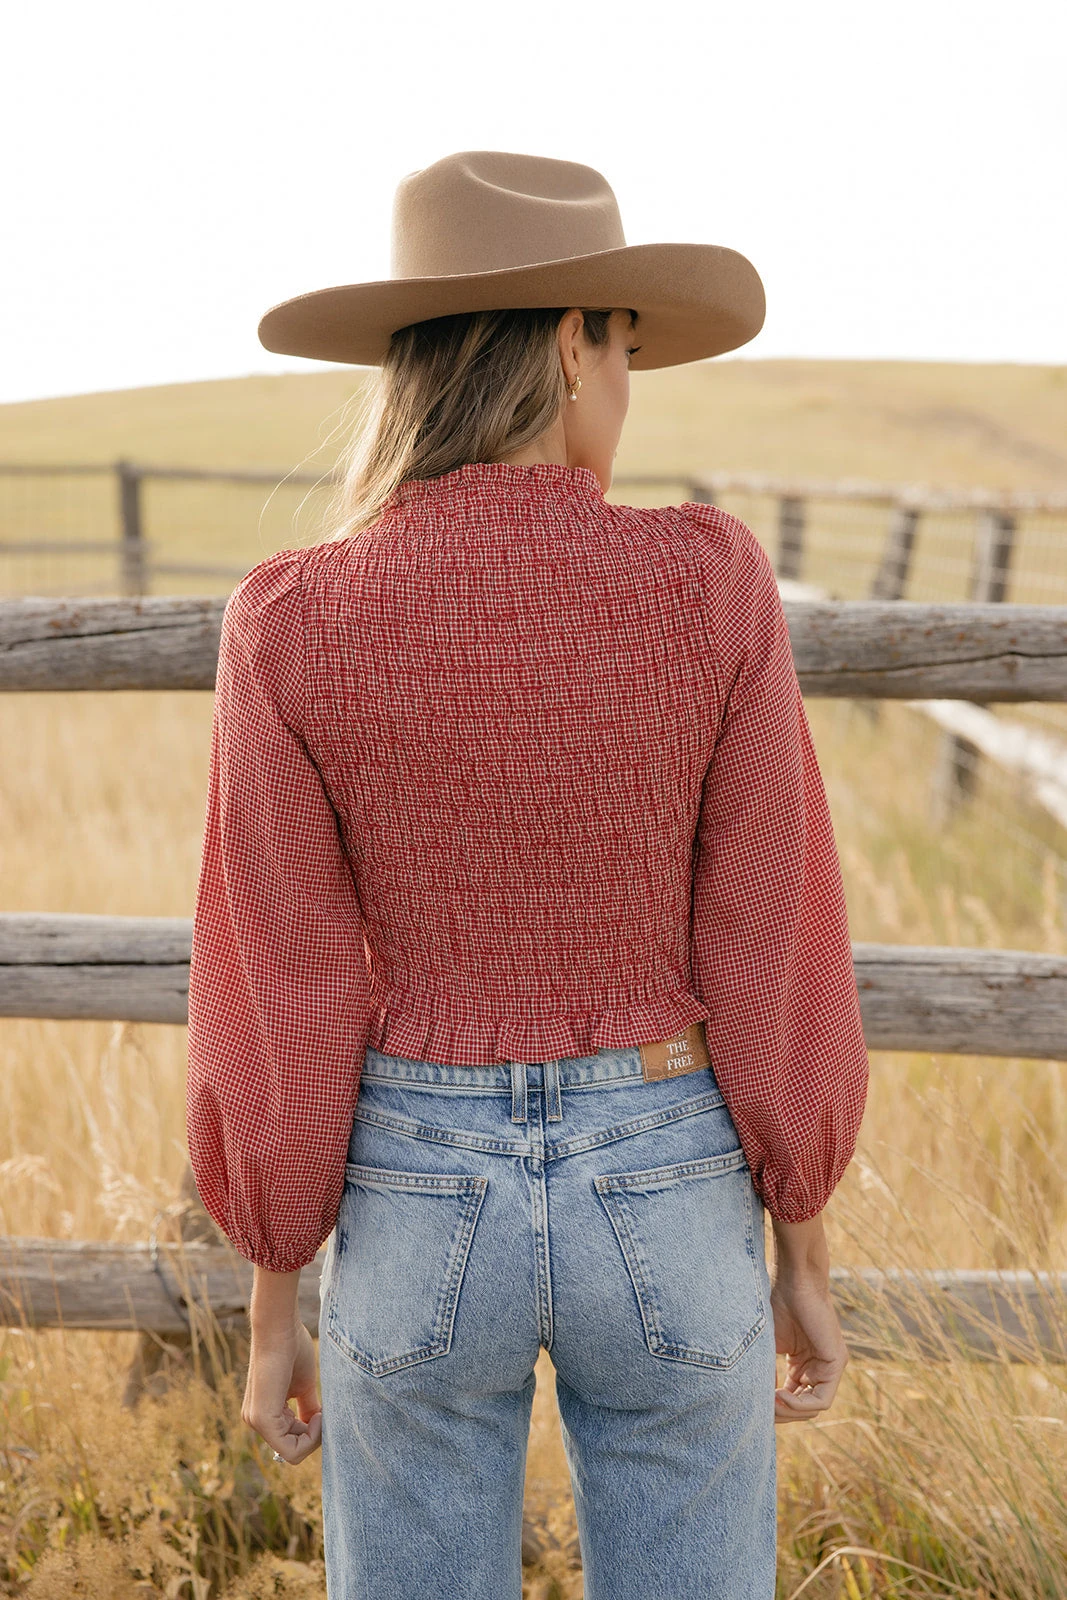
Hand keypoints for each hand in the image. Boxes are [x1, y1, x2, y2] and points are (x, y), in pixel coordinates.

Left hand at [241, 1316, 322, 1463]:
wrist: (280, 1327)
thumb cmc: (292, 1348)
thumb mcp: (303, 1386)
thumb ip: (307, 1408)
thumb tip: (319, 1426)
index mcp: (263, 1413)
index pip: (291, 1442)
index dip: (313, 1433)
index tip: (323, 1412)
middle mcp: (255, 1420)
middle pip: (293, 1450)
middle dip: (315, 1435)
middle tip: (324, 1412)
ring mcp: (256, 1421)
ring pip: (293, 1453)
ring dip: (314, 1436)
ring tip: (321, 1411)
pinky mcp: (262, 1420)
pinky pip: (290, 1450)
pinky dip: (311, 1437)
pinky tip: (318, 1415)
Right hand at [769, 1272, 848, 1424]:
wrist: (793, 1279)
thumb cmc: (777, 1303)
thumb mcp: (767, 1346)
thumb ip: (766, 1372)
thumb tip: (756, 1403)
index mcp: (804, 1366)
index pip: (792, 1400)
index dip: (774, 1408)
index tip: (753, 1405)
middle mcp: (819, 1369)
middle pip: (803, 1409)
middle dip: (781, 1414)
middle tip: (760, 1410)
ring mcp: (830, 1367)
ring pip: (813, 1409)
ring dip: (789, 1411)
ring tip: (769, 1401)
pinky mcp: (836, 1363)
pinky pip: (822, 1400)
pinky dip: (800, 1404)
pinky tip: (780, 1395)